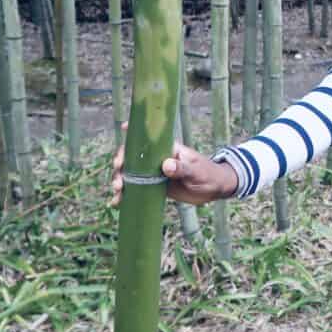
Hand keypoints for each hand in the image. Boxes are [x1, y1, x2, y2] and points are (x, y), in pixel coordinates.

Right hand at [110, 124, 237, 206]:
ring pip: (130, 174)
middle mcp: (157, 159)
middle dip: (121, 164)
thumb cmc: (208, 174)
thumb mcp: (197, 171)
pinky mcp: (154, 187)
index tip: (124, 128)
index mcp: (168, 149)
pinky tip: (117, 202)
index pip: (148, 139)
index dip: (134, 132)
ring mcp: (154, 173)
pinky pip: (136, 190)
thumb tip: (166, 165)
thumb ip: (182, 168)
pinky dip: (125, 196)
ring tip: (118, 191)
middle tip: (119, 176)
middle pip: (132, 158)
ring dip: (120, 180)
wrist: (215, 189)